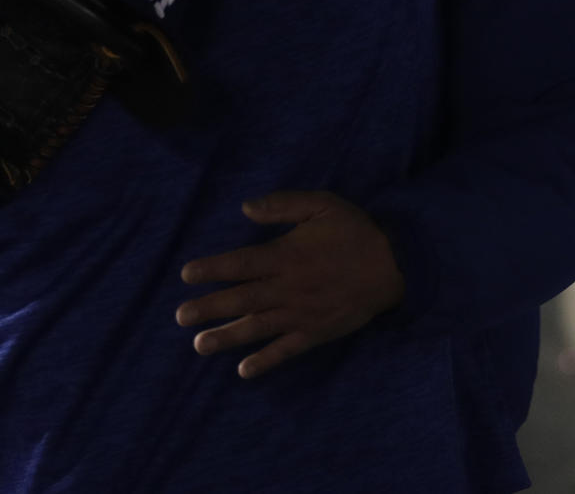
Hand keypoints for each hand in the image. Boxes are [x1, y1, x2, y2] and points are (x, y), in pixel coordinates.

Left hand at [176, 190, 404, 378]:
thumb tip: (246, 208)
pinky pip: (286, 350)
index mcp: (286, 255)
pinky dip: (265, 361)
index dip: (212, 268)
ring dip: (227, 336)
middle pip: (242, 299)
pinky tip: (244, 371)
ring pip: (258, 328)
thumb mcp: (321, 204)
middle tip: (180, 316)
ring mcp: (301, 314)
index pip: (240, 263)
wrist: (394, 265)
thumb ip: (282, 205)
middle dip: (209, 307)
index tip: (186, 274)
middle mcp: (288, 288)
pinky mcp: (316, 333)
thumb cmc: (353, 230)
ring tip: (199, 345)